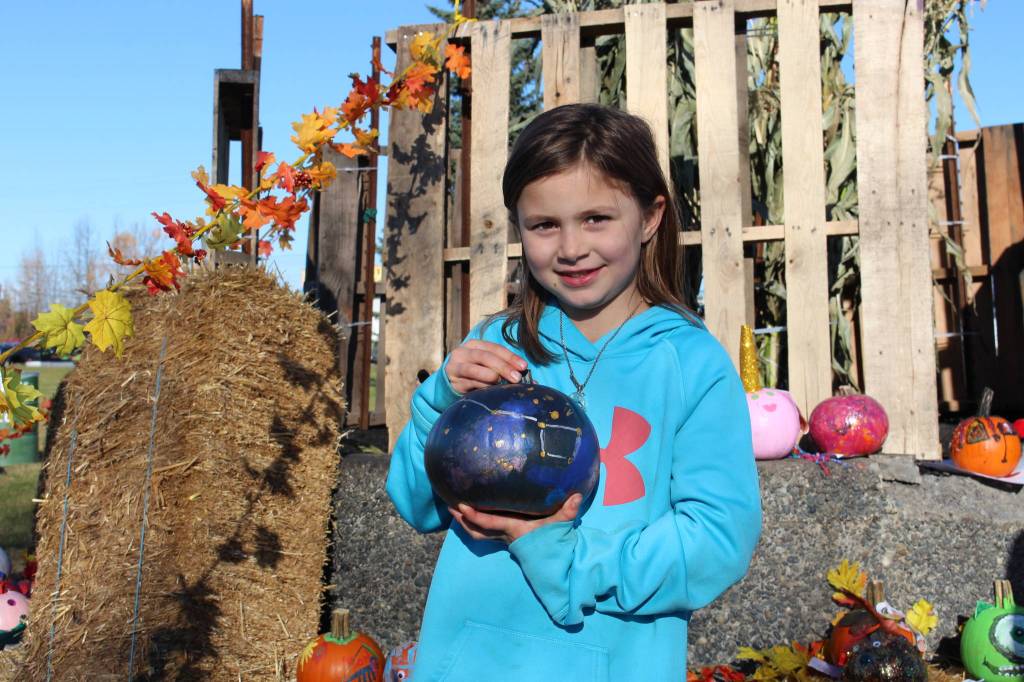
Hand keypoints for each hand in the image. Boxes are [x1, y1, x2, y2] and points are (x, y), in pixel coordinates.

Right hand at [444, 339, 527, 393]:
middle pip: (485, 357)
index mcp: (474, 345)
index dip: (510, 357)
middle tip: (517, 378)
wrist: (451, 382)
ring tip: (503, 382)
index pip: (494, 348)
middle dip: (503, 367)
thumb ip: (502, 366)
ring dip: (491, 376)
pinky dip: (482, 387)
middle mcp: (462, 353)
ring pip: (474, 370)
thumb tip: (528, 376)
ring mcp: (456, 367)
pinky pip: (470, 384)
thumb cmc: (476, 371)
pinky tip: (492, 391)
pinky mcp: (454, 383)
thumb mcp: (486, 364)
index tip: (524, 367)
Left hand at [448, 493, 582, 544]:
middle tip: (450, 506)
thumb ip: (568, 510)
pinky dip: (474, 524)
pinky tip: (469, 513)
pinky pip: (484, 532)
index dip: (473, 516)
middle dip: (462, 520)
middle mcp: (504, 535)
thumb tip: (577, 495)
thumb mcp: (561, 524)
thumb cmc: (554, 539)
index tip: (461, 506)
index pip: (488, 523)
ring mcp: (503, 538)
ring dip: (464, 523)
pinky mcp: (505, 537)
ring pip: (477, 534)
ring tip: (454, 510)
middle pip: (476, 531)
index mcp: (513, 529)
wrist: (553, 559)